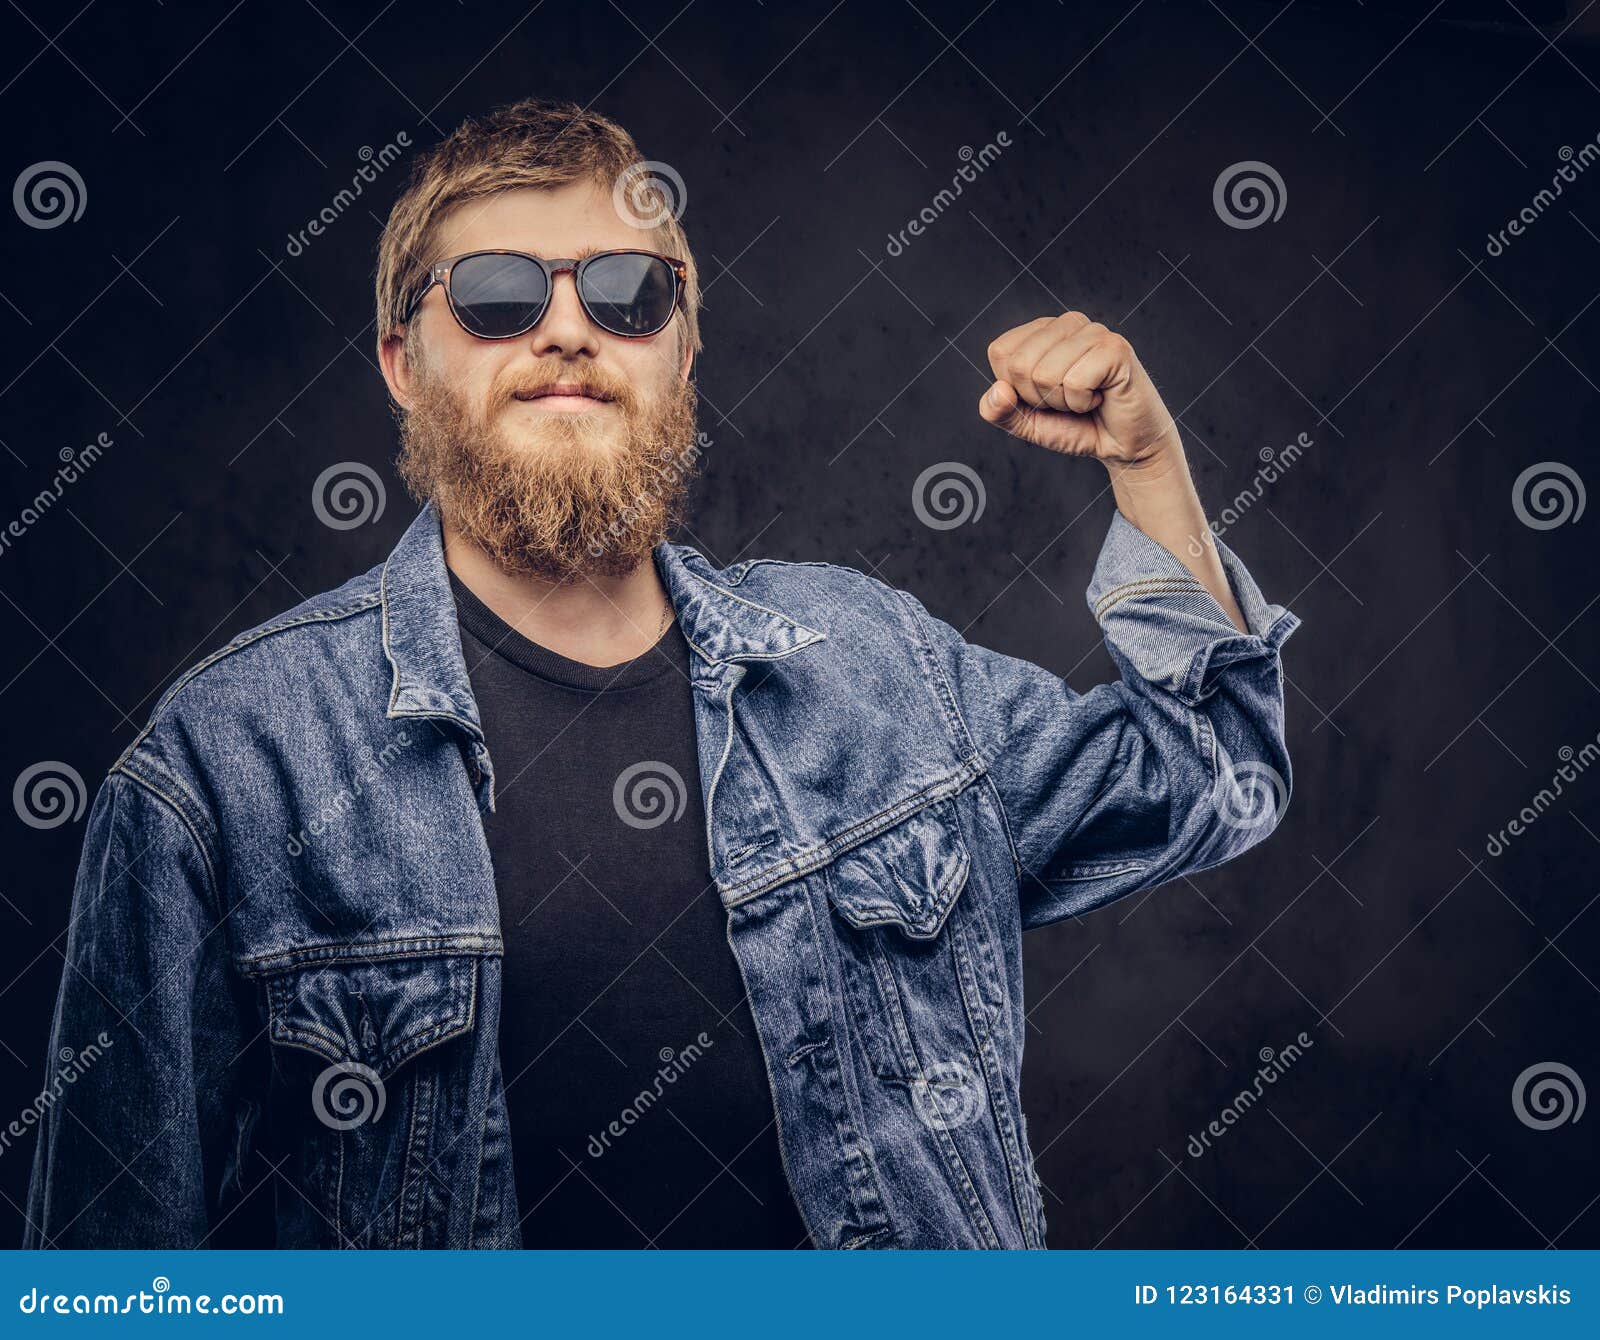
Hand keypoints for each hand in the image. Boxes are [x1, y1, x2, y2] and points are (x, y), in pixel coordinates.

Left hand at [978, 312, 1180, 467]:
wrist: (1124, 446)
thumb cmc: (1078, 427)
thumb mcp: (1028, 423)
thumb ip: (1000, 411)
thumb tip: (997, 390)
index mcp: (1042, 331)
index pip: (1000, 352)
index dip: (1016, 388)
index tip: (1045, 396)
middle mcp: (1067, 323)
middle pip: (1020, 365)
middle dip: (1040, 398)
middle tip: (1068, 400)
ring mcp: (1094, 332)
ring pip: (1045, 374)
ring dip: (1063, 403)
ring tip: (1086, 399)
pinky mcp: (1115, 348)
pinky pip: (1074, 382)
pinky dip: (1082, 403)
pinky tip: (1101, 397)